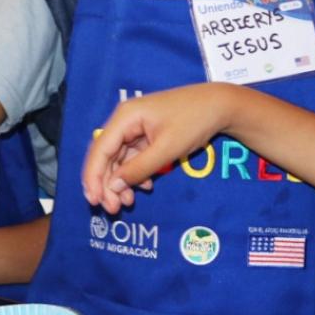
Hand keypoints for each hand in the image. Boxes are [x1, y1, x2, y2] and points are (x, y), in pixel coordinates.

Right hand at [81, 84, 238, 212]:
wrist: (220, 106)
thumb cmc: (193, 121)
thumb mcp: (166, 149)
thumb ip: (138, 169)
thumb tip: (112, 187)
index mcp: (125, 117)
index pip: (100, 149)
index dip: (93, 177)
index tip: (93, 201)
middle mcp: (126, 120)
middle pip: (106, 156)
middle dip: (107, 184)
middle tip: (112, 208)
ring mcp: (136, 127)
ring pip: (119, 159)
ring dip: (121, 182)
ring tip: (127, 202)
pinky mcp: (147, 134)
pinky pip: (133, 157)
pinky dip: (136, 174)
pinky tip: (146, 187)